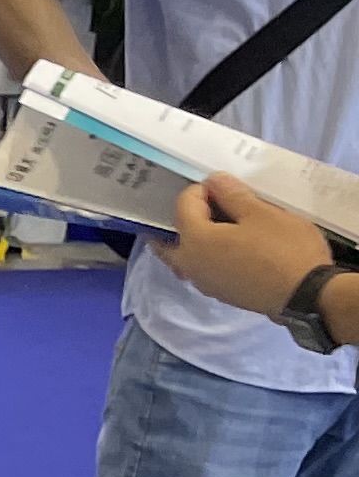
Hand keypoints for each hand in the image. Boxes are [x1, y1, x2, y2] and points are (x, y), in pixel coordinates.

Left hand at [165, 172, 338, 320]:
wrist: (308, 295)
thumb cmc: (285, 250)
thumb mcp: (261, 213)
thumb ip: (232, 195)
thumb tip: (213, 181)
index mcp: (194, 240)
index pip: (183, 205)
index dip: (201, 190)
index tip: (223, 186)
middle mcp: (191, 265)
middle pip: (168, 240)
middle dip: (178, 221)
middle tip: (200, 206)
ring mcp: (205, 284)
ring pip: (184, 258)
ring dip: (190, 241)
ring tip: (214, 226)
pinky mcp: (223, 294)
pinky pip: (203, 270)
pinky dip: (206, 256)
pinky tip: (228, 248)